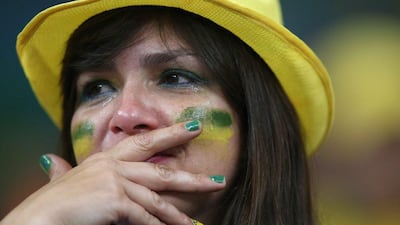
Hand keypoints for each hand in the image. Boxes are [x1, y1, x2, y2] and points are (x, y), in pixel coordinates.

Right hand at [1, 121, 224, 224]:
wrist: (37, 217)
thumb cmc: (52, 202)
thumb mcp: (65, 181)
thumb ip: (65, 170)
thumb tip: (53, 160)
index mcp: (106, 158)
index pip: (144, 141)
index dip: (171, 133)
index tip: (194, 127)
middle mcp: (113, 165)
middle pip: (160, 169)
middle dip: (191, 176)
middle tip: (217, 179)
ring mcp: (115, 180)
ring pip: (156, 199)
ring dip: (178, 214)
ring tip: (196, 223)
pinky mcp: (115, 199)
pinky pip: (143, 216)